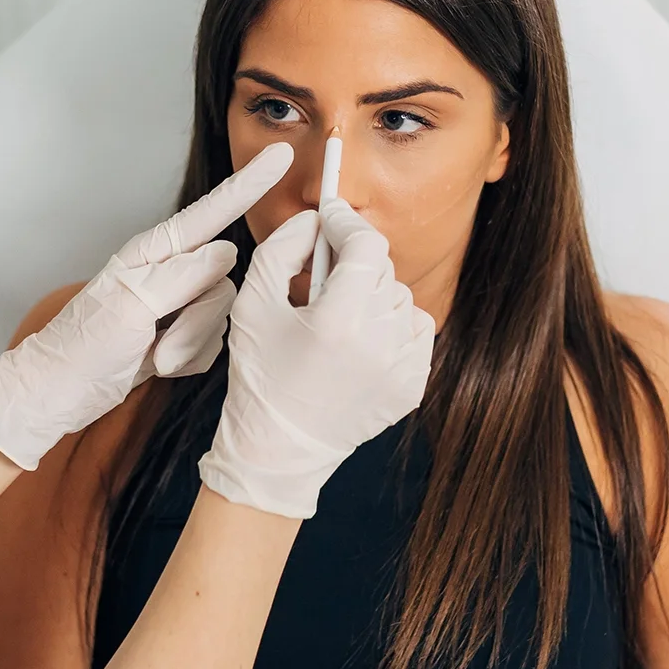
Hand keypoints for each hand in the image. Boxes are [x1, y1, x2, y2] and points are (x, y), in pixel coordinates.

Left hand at [0, 143, 294, 469]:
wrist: (61, 394)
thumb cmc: (82, 348)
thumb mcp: (130, 307)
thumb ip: (182, 276)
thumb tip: (228, 250)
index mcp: (153, 253)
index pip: (211, 212)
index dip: (248, 185)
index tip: (280, 156)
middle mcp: (170, 272)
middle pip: (223, 279)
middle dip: (199, 320)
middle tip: (160, 344)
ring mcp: (178, 304)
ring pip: (221, 315)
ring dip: (191, 345)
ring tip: (154, 357)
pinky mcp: (182, 335)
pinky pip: (214, 343)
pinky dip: (191, 361)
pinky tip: (160, 366)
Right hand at [198, 198, 436, 517]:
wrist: (279, 451)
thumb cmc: (260, 376)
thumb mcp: (252, 303)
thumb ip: (282, 248)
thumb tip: (315, 222)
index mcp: (340, 319)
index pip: (365, 244)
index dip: (346, 223)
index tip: (331, 217)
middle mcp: (380, 342)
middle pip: (382, 268)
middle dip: (353, 265)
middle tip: (324, 280)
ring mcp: (402, 367)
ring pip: (402, 299)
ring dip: (373, 297)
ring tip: (341, 320)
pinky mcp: (412, 386)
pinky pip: (417, 333)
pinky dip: (393, 328)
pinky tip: (361, 343)